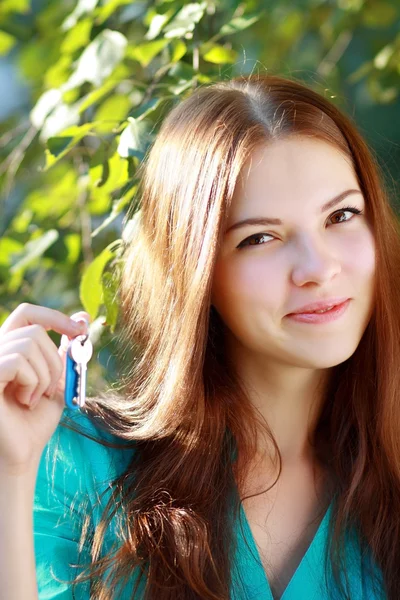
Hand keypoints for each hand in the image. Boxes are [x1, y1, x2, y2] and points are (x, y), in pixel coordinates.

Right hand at [0, 303, 90, 476]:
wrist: (22, 453)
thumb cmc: (35, 420)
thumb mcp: (58, 380)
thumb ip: (66, 350)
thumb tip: (82, 317)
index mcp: (9, 348)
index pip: (27, 313)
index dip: (54, 316)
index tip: (79, 329)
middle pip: (35, 330)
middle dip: (54, 360)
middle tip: (50, 389)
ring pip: (29, 344)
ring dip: (44, 376)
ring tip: (34, 398)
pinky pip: (17, 362)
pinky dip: (31, 383)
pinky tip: (24, 402)